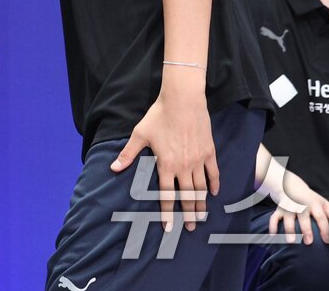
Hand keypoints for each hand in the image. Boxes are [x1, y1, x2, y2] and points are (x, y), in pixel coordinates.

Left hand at [110, 85, 217, 231]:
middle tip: (191, 228)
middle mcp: (183, 166)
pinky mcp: (209, 151)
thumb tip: (113, 168)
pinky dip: (214, 184)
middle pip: (187, 196)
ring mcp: (198, 160)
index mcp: (166, 164)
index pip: (167, 195)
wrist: (182, 100)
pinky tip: (214, 194)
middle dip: (188, 214)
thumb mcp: (139, 134)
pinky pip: (213, 173)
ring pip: (201, 188)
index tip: (169, 228)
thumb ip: (128, 154)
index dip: (168, 213)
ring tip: (201, 217)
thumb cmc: (159, 116)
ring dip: (201, 204)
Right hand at [267, 168, 328, 244]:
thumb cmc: (313, 200)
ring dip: (289, 229)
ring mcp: (289, 206)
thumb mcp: (325, 204)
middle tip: (308, 242)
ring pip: (288, 218)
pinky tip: (273, 236)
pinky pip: (274, 217)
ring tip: (291, 241)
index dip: (325, 229)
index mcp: (315, 203)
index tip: (328, 241)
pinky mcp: (279, 209)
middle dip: (306, 229)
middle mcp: (301, 204)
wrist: (292, 186)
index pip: (321, 217)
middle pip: (303, 217)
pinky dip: (272, 226)